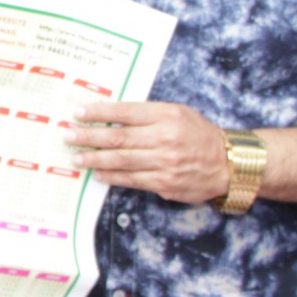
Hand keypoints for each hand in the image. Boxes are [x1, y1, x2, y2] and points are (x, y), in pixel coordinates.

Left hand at [65, 100, 229, 204]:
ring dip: (94, 158)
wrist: (228, 163)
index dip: (99, 112)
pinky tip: (97, 173)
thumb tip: (111, 116)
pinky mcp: (164, 183)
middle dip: (88, 136)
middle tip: (68, 135)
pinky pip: (131, 180)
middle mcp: (165, 138)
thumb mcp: (177, 113)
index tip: (78, 112)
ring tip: (76, 157)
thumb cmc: (198, 134)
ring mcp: (164, 163)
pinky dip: (111, 176)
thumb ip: (147, 114)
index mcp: (167, 116)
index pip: (125, 112)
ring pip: (121, 160)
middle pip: (118, 137)